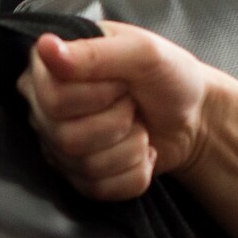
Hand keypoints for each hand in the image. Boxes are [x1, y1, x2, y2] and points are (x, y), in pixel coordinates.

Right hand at [17, 20, 218, 201]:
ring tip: (139, 126)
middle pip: (65, 137)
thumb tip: (45, 47)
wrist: (193, 118)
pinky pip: (99, 189)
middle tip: (132, 105)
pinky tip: (141, 152)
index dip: (98, 96)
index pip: (53, 99)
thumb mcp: (142, 52)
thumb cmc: (167, 76)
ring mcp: (58, 145)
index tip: (123, 82)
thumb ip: (94, 52)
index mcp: (50, 67)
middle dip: (117, 123)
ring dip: (130, 147)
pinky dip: (134, 172)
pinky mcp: (78, 176)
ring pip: (84, 165)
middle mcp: (44, 107)